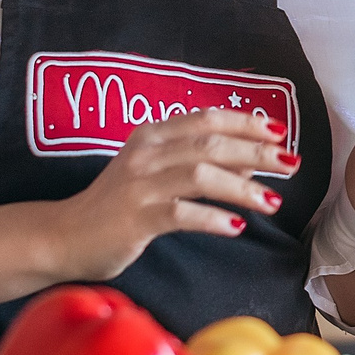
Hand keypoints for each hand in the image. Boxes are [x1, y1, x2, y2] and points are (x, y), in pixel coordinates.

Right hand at [59, 110, 294, 278]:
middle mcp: (146, 153)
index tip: (279, 130)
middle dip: (256, 151)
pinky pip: (182, 213)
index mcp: (152, 135)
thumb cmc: (115, 207)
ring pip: (201, 175)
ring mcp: (139, 185)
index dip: (245, 121)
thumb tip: (250, 158)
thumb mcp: (155, 175)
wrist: (62, 236)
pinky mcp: (135, 217)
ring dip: (243, 187)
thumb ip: (197, 163)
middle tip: (291, 163)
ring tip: (273, 201)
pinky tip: (237, 227)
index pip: (206, 118)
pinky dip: (213, 218)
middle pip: (211, 143)